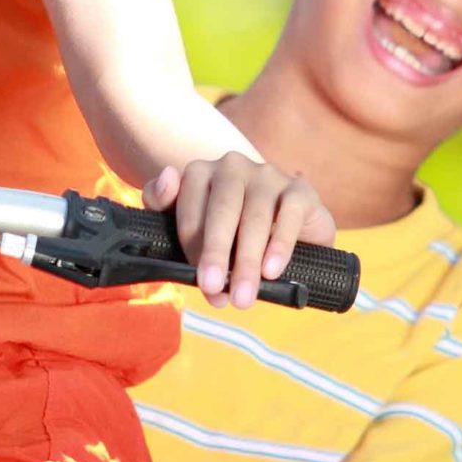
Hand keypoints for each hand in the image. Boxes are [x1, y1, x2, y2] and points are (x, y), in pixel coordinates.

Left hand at [143, 154, 335, 307]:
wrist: (282, 231)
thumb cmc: (225, 231)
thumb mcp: (189, 224)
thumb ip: (162, 202)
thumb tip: (167, 178)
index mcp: (200, 173)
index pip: (191, 206)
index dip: (193, 246)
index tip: (199, 280)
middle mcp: (233, 167)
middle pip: (222, 209)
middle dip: (217, 252)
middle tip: (213, 289)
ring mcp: (268, 175)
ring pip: (256, 215)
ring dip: (248, 259)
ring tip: (244, 295)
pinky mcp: (299, 189)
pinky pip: (290, 213)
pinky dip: (281, 244)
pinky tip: (272, 271)